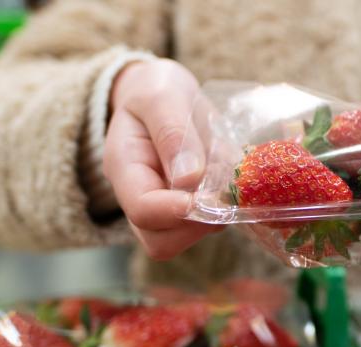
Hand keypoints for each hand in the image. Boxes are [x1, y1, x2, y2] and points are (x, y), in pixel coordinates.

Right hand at [104, 58, 220, 260]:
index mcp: (125, 169)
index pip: (142, 210)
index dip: (176, 210)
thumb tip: (190, 179)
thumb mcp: (161, 95)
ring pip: (188, 238)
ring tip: (228, 175)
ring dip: (217, 216)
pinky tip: (235, 179)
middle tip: (224, 189)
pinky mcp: (192, 207)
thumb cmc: (156, 90)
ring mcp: (166, 207)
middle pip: (161, 241)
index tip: (209, 193)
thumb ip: (172, 133)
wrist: (164, 95)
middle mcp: (140, 196)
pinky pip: (210, 224)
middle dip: (198, 223)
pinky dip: (229, 208)